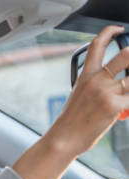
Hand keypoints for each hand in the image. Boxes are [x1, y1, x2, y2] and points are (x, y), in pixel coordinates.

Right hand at [48, 25, 127, 155]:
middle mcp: (96, 80)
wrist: (63, 139)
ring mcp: (106, 92)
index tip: (119, 30)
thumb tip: (122, 88)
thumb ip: (101, 87)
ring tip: (126, 97)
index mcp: (85, 76)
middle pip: (126, 55)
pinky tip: (124, 112)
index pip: (96, 45)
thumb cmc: (71, 122)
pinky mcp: (114, 105)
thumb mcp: (80, 97)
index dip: (109, 32)